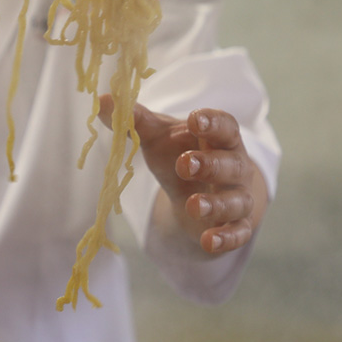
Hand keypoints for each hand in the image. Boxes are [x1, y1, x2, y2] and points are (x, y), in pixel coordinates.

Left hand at [99, 96, 268, 254]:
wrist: (200, 193)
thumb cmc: (181, 155)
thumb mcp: (158, 138)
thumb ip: (136, 120)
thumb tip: (102, 100)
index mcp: (220, 139)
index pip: (225, 126)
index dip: (212, 122)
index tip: (194, 119)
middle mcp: (236, 166)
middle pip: (232, 163)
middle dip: (210, 164)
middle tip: (184, 164)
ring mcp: (238, 197)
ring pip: (236, 200)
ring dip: (216, 203)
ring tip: (192, 205)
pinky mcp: (236, 226)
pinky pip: (237, 233)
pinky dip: (225, 238)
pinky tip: (208, 241)